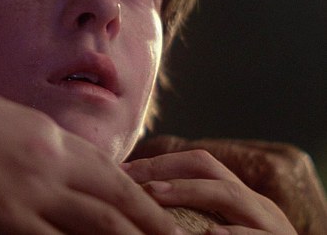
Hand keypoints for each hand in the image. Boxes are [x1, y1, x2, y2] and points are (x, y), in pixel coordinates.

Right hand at [0, 59, 182, 233]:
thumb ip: (19, 138)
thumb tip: (30, 152)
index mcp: (44, 133)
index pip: (106, 169)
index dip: (139, 194)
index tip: (159, 213)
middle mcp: (49, 161)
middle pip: (119, 197)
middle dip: (155, 223)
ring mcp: (29, 191)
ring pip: (103, 224)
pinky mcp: (2, 219)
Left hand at [123, 148, 296, 233]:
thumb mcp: (218, 225)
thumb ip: (191, 211)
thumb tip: (141, 200)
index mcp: (237, 196)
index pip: (196, 162)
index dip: (157, 162)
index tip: (120, 170)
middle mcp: (254, 203)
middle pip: (208, 166)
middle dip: (164, 167)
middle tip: (128, 177)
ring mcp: (269, 224)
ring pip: (230, 195)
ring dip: (188, 191)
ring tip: (153, 194)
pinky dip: (233, 234)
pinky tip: (208, 234)